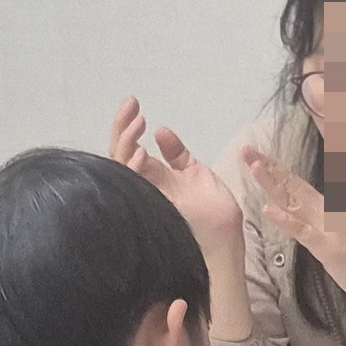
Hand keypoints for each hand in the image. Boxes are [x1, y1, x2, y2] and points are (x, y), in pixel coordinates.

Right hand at [110, 98, 244, 258]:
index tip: (134, 104)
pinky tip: (140, 153)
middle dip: (121, 128)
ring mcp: (144, 199)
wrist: (227, 241)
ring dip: (125, 143)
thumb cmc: (215, 214)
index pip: (130, 149)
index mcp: (154, 179)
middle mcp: (143, 188)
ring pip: (119, 168)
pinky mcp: (149, 210)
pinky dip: (132, 169)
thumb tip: (161, 132)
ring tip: (138, 123)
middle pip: (118, 156)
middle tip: (132, 105)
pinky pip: (131, 188)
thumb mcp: (196, 173)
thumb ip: (177, 154)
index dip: (128, 126)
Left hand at [239, 143, 345, 311]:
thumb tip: (294, 214)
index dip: (273, 170)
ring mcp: (327, 228)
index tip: (253, 155)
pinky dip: (286, 221)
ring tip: (254, 167)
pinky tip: (269, 210)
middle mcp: (324, 213)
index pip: (293, 186)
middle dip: (268, 167)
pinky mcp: (328, 247)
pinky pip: (304, 232)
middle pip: (291, 186)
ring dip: (274, 184)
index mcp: (323, 210)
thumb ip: (314, 225)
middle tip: (246, 149)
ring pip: (294, 202)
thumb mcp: (332, 237)